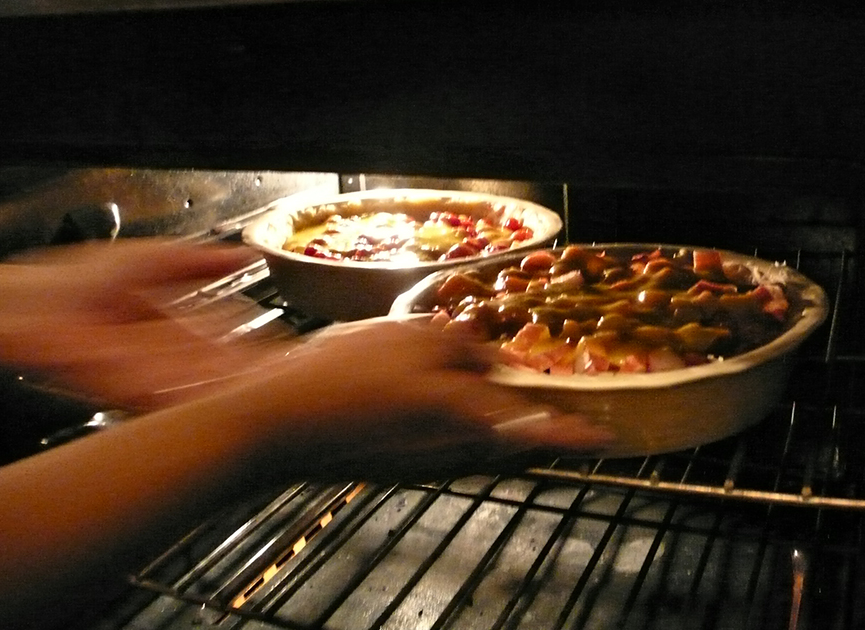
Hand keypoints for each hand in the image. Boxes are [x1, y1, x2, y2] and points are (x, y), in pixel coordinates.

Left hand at [0, 238, 273, 409]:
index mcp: (179, 328)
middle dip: (255, 372)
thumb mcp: (156, 258)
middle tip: (292, 377)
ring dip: (233, 390)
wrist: (30, 304)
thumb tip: (248, 253)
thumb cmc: (78, 280)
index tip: (290, 351)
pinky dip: (194, 397)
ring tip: (269, 392)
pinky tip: (222, 395)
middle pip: (224, 367)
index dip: (260, 344)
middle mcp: (170, 356)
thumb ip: (202, 260)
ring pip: (203, 386)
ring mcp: (152, 375)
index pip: (231, 338)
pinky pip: (170, 396)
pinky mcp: (129, 388)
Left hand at [207, 317, 615, 479]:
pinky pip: (423, 335)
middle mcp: (425, 348)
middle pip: (486, 364)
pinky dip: (432, 355)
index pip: (516, 416)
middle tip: (495, 417)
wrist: (265, 410)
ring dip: (464, 368)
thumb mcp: (409, 460)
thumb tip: (516, 441)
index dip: (562, 429)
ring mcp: (397, 330)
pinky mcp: (373, 325)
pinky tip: (410, 378)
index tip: (599, 438)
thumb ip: (471, 448)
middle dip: (497, 389)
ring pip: (455, 343)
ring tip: (447, 398)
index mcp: (437, 393)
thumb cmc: (334, 446)